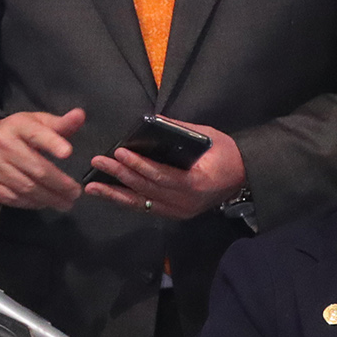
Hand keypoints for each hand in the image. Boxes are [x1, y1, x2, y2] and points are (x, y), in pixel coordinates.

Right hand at [0, 109, 87, 210]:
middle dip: (59, 184)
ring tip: (65, 203)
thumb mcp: (35, 123)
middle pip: (36, 168)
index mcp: (17, 125)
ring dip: (49, 198)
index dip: (52, 143)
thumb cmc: (15, 134)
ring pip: (25, 187)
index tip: (68, 153)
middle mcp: (1, 143)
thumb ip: (60, 123)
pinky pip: (12, 197)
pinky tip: (43, 203)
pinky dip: (31, 203)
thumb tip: (80, 115)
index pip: (36, 134)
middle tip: (75, 193)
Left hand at [82, 122, 246, 219]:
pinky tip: (108, 195)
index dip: (138, 165)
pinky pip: (146, 208)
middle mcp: (185, 202)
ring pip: (142, 204)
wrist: (244, 176)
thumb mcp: (208, 136)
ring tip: (92, 186)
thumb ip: (180, 131)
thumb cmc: (226, 153)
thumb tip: (151, 122)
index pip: (161, 175)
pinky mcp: (174, 214)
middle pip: (146, 189)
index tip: (118, 153)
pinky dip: (126, 201)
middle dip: (120, 175)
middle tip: (98, 162)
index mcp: (195, 183)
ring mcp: (179, 211)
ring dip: (115, 194)